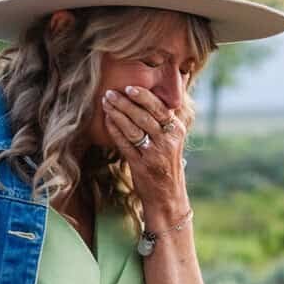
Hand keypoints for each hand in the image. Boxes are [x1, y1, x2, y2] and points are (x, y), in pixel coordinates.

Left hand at [100, 86, 189, 225]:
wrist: (168, 196)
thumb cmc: (167, 163)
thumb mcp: (172, 140)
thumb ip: (163, 121)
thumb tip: (147, 97)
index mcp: (176, 131)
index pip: (159, 108)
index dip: (144, 97)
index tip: (128, 88)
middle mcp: (168, 141)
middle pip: (144, 116)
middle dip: (125, 102)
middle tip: (110, 92)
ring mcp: (154, 154)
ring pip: (133, 128)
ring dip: (117, 114)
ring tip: (106, 103)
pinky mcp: (141, 165)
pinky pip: (125, 144)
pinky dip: (114, 131)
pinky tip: (107, 120)